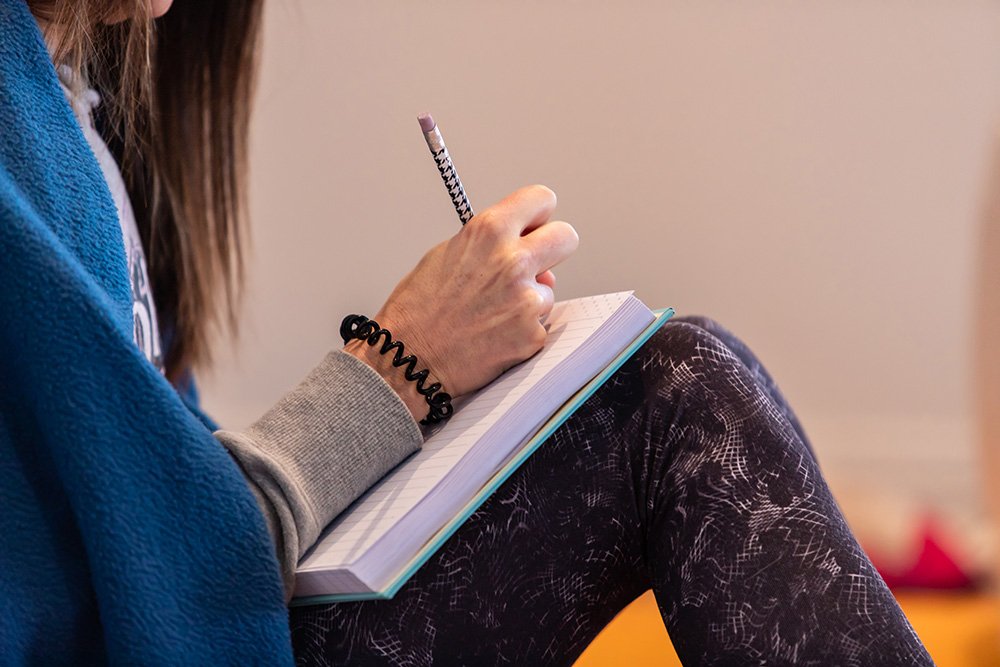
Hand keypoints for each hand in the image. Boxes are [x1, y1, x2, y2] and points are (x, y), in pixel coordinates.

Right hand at [345, 185, 577, 420]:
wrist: (407, 358)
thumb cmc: (418, 308)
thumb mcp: (446, 255)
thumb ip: (489, 245)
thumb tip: (526, 249)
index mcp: (489, 231)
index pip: (541, 199)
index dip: (537, 213)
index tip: (533, 224)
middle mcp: (513, 261)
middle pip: (566, 237)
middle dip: (553, 248)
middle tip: (535, 262)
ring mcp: (527, 300)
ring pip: (549, 289)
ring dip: (529, 298)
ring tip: (491, 312)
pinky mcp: (533, 335)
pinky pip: (539, 324)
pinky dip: (521, 330)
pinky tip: (492, 334)